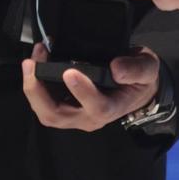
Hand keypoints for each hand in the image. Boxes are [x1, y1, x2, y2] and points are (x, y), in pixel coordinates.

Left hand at [19, 43, 160, 131]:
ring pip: (46, 112)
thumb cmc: (140, 79)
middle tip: (32, 64)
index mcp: (111, 109)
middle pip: (57, 115)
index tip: (69, 71)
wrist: (136, 88)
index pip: (96, 106)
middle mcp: (89, 117)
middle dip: (38, 92)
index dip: (82, 91)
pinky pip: (45, 103)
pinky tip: (35, 64)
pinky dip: (36, 85)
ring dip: (33, 89)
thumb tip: (116, 68)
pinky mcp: (66, 107)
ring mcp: (75, 115)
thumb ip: (135, 69)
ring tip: (30, 61)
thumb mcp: (147, 68)